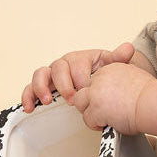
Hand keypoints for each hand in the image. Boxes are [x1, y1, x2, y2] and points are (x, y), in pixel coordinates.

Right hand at [21, 42, 136, 112]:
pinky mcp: (44, 86)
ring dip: (41, 87)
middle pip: (57, 68)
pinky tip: (30, 108)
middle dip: (64, 84)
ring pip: (40, 74)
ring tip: (47, 100)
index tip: (86, 89)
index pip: (76, 64)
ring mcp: (52, 75)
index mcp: (79, 58)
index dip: (80, 77)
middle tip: (72, 99)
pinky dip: (28, 96)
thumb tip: (128, 48)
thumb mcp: (111, 65)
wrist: (98, 78)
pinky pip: (31, 88)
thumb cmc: (102, 72)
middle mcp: (63, 64)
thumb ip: (118, 58)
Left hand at [70, 62, 154, 134]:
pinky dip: (95, 124)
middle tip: (102, 112)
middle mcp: (100, 78)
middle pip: (84, 90)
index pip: (95, 81)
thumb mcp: (135, 77)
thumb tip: (119, 91)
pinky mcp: (96, 108)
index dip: (99, 94)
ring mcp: (96, 93)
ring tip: (103, 120)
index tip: (108, 102)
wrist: (153, 102)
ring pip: (81, 104)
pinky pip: (87, 119)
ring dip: (90, 113)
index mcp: (110, 69)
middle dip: (90, 103)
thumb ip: (123, 81)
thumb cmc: (150, 94)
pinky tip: (106, 125)